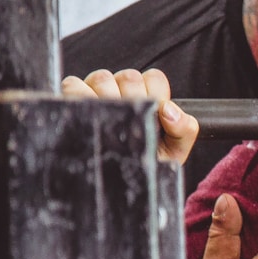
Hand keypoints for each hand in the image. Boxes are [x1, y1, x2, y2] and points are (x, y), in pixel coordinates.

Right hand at [61, 67, 199, 163]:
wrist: (126, 182)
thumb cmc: (146, 161)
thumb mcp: (174, 150)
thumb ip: (184, 128)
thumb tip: (169, 110)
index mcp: (148, 95)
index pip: (154, 77)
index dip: (156, 92)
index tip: (154, 114)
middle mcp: (123, 89)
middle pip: (128, 76)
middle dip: (133, 99)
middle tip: (132, 124)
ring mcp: (97, 91)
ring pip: (102, 78)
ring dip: (108, 99)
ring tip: (112, 125)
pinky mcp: (73, 97)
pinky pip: (73, 85)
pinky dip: (80, 97)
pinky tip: (91, 119)